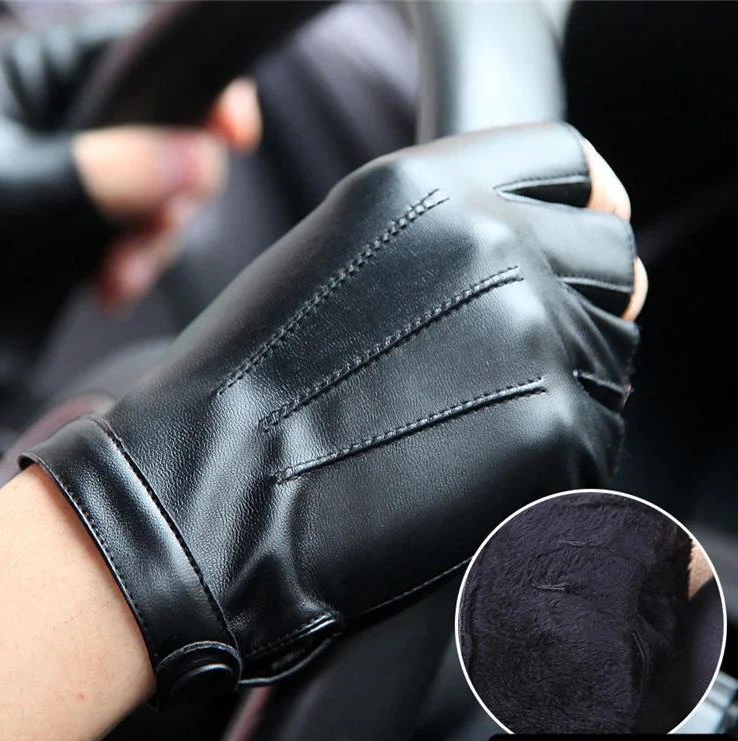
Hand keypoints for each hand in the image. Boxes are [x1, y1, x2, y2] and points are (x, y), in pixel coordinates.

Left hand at [0, 7, 260, 312]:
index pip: (146, 58)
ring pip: (163, 195)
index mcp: (38, 74)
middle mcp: (67, 116)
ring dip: (151, 244)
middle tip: (153, 230)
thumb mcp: (6, 196)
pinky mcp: (87, 222)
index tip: (236, 136)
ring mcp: (82, 173)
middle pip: (170, 135)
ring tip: (114, 278)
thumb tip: (195, 161)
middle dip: (170, 195)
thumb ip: (99, 174)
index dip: (203, 95)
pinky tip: (106, 290)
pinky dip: (135, 266)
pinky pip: (142, 235)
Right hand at [21, 123, 643, 705]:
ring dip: (567, 377)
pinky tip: (480, 464)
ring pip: (609, 349)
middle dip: (580, 298)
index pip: (570, 167)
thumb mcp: (336, 263)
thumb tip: (530, 256)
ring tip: (481, 417)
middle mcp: (493, 245)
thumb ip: (439, 241)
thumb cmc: (249, 389)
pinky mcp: (552, 432)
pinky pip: (596, 429)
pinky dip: (556, 447)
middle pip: (609, 257)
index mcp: (429, 189)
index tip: (580, 238)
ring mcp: (530, 336)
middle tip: (526, 348)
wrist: (212, 493)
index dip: (581, 207)